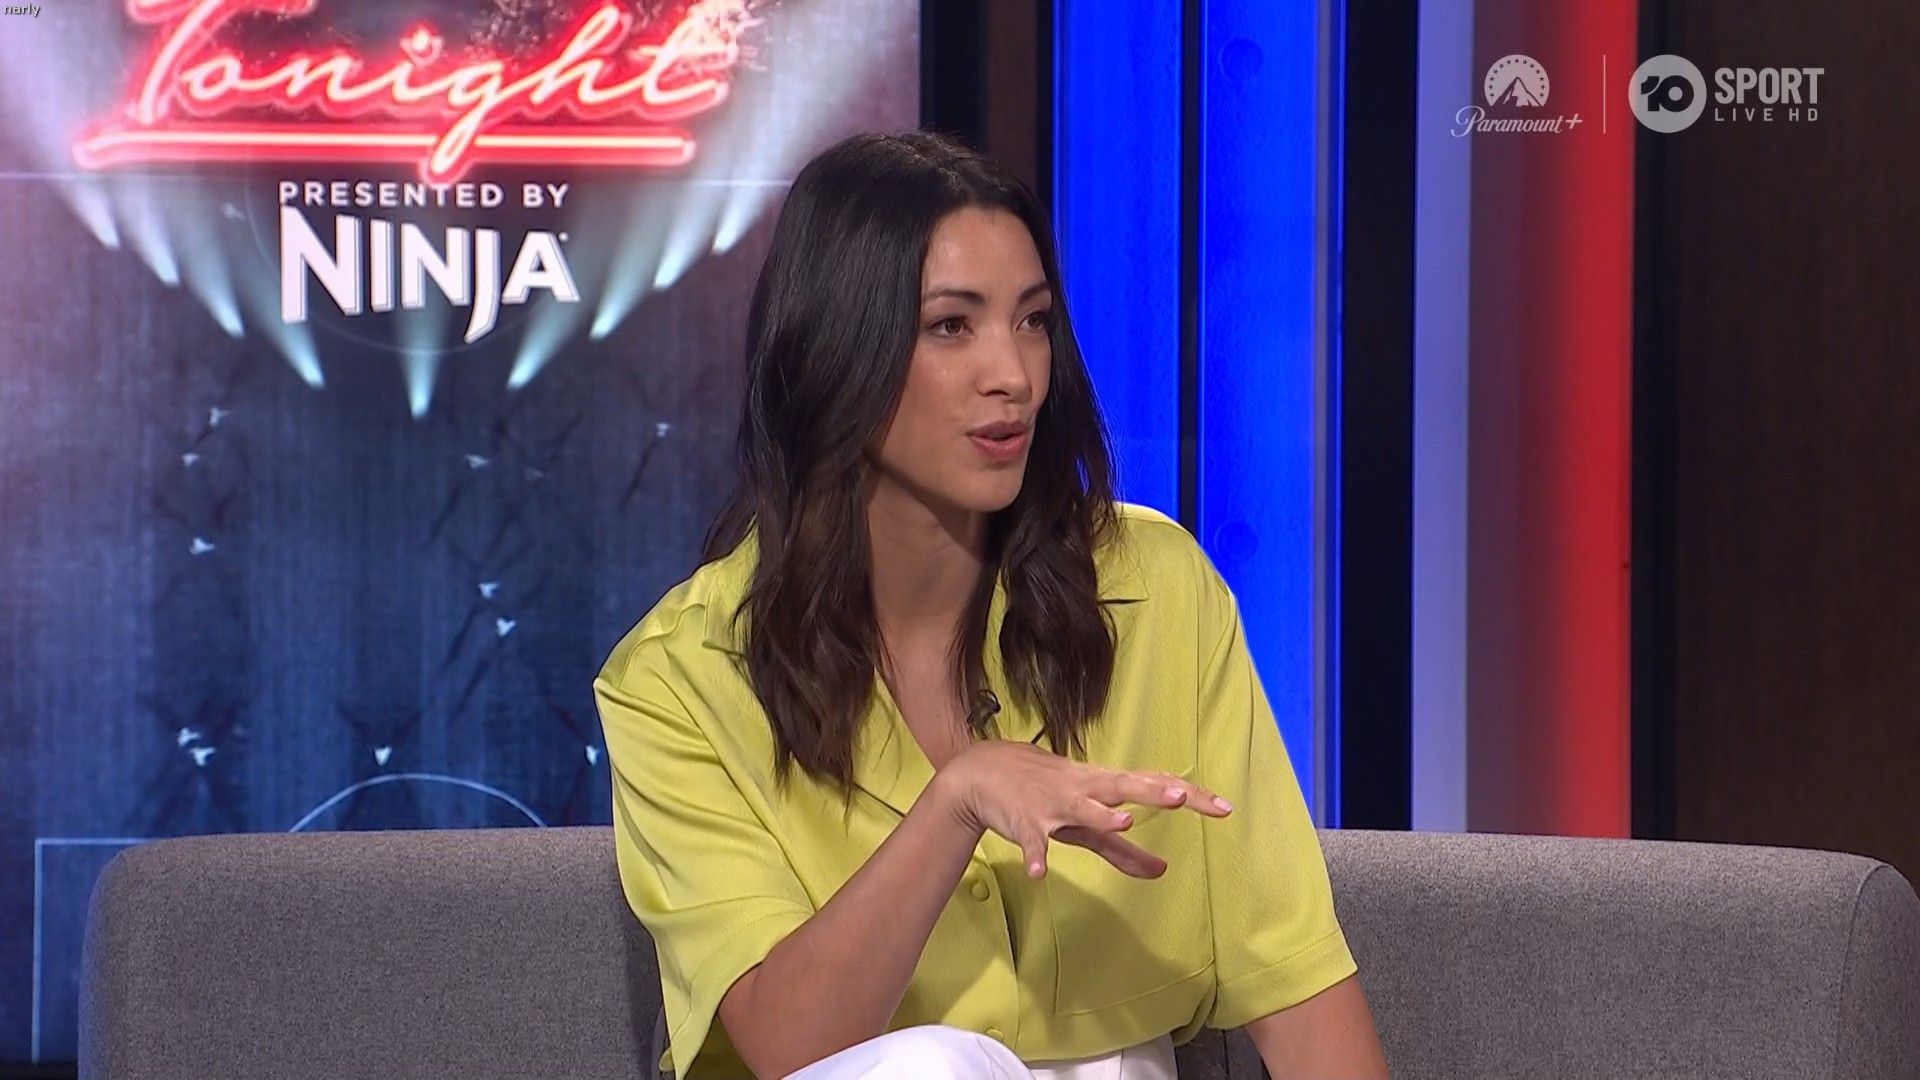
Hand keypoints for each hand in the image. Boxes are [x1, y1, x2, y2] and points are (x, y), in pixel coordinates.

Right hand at [936, 739, 1232, 879]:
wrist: (983, 773)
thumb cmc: (1044, 792)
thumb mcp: (1086, 825)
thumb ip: (1123, 852)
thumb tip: (1163, 871)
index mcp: (1104, 786)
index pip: (1154, 786)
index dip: (1190, 797)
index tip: (1225, 808)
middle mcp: (1085, 789)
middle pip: (1123, 786)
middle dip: (1151, 791)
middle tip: (1180, 795)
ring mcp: (1054, 803)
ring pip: (1081, 808)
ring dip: (1100, 815)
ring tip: (1123, 823)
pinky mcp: (1025, 821)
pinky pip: (1032, 840)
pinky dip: (1035, 854)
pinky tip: (1039, 872)